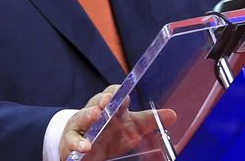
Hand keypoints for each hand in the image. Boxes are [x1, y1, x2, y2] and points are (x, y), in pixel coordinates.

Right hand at [58, 85, 177, 160]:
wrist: (87, 151)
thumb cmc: (111, 134)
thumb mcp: (131, 128)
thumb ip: (150, 122)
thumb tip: (173, 114)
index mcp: (111, 107)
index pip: (114, 94)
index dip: (117, 93)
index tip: (122, 95)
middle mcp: (94, 112)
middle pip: (96, 101)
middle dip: (101, 100)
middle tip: (107, 102)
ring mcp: (81, 125)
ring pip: (82, 116)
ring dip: (88, 115)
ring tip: (95, 116)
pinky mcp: (70, 140)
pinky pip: (72, 139)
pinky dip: (78, 142)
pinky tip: (85, 146)